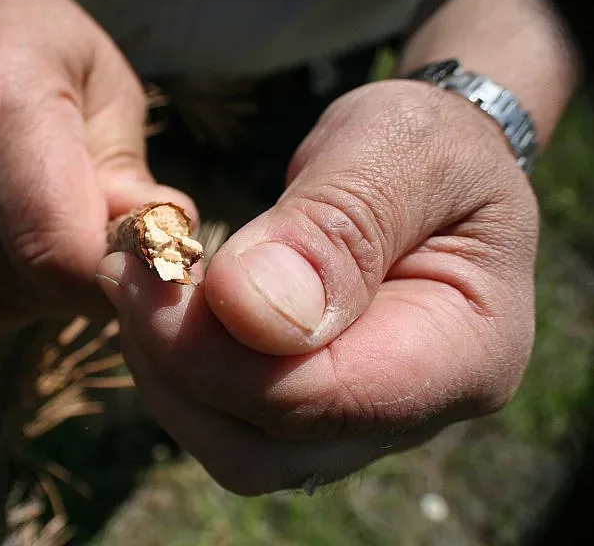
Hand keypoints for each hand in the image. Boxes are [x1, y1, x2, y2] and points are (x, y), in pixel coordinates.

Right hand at [0, 0, 193, 328]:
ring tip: (66, 241)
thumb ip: (130, 180)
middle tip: (114, 250)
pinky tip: (24, 256)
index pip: (54, 245)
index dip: (110, 277)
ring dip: (45, 296)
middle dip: (84, 286)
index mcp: (0, 99)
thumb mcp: (114, 95)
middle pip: (23, 280)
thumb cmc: (57, 57)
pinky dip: (4, 299)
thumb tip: (152, 262)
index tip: (145, 265)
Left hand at [96, 80, 539, 494]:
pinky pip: (228, 421)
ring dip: (167, 374)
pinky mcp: (311, 405)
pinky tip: (160, 306)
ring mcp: (359, 418)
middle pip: (268, 450)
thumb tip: (246, 312)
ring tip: (137, 282)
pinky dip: (178, 371)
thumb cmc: (427, 143)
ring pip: (235, 449)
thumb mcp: (397, 152)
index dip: (217, 353)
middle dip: (178, 370)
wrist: (432, 163)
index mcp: (465, 351)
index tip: (144, 271)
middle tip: (129, 273)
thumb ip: (334, 229)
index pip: (324, 397)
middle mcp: (415, 411)